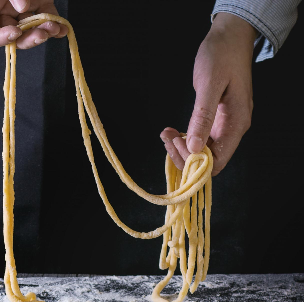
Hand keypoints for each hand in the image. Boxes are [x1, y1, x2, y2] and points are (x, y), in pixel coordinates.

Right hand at [0, 0, 67, 48]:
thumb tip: (23, 7)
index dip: (0, 39)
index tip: (15, 32)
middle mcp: (4, 11)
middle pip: (14, 38)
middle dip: (29, 39)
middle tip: (42, 34)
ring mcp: (23, 10)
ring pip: (31, 32)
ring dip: (44, 33)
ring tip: (55, 27)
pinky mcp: (40, 5)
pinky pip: (47, 21)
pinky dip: (56, 27)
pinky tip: (63, 28)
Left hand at [160, 13, 256, 175]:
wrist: (230, 37)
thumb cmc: (221, 56)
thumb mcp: (210, 84)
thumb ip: (203, 117)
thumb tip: (194, 147)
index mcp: (236, 124)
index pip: (217, 162)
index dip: (194, 161)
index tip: (178, 143)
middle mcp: (232, 130)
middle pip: (207, 160)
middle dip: (184, 155)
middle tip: (167, 138)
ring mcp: (225, 126)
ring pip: (201, 151)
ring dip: (181, 147)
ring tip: (166, 134)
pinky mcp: (216, 121)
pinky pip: (200, 139)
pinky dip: (185, 138)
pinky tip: (172, 131)